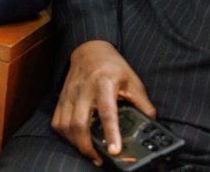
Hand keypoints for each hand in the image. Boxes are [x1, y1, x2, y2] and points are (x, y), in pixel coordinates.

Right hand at [52, 40, 154, 165]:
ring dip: (75, 143)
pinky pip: (57, 121)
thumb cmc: (112, 65)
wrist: (89, 49)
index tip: (114, 150)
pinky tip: (75, 140)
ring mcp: (69, 94)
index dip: (111, 133)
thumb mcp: (133, 80)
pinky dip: (64, 135)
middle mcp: (83, 90)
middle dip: (87, 146)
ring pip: (65, 125)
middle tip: (99, 159)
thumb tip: (152, 122)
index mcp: (104, 84)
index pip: (107, 112)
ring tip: (89, 153)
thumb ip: (142, 102)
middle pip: (79, 124)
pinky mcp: (61, 98)